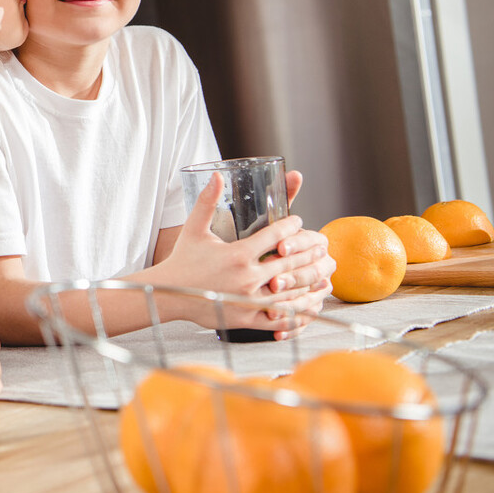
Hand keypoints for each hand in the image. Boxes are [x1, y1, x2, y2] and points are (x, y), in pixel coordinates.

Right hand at [158, 174, 329, 330]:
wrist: (168, 294)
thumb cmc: (182, 260)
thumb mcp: (194, 228)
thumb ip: (207, 202)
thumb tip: (216, 174)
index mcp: (237, 254)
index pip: (276, 236)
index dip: (292, 226)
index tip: (298, 221)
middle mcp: (247, 277)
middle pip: (291, 263)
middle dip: (309, 252)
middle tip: (321, 245)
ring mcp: (248, 300)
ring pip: (291, 290)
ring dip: (312, 281)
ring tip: (325, 274)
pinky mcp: (247, 318)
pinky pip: (281, 317)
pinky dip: (300, 311)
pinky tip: (311, 304)